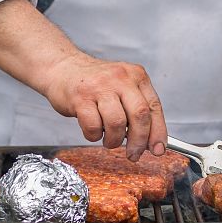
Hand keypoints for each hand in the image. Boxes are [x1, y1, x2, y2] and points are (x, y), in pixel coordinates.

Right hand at [43, 53, 167, 160]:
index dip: (158, 132)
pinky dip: (94, 136)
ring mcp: (100, 87)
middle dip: (139, 141)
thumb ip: (136, 109)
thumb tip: (150, 141)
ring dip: (114, 140)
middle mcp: (120, 78)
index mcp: (136, 75)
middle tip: (133, 154)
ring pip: (117, 123)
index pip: (154, 107)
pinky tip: (92, 130)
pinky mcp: (80, 98)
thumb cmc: (94, 83)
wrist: (63, 68)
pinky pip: (93, 127)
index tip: (158, 149)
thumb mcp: (122, 87)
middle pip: (140, 115)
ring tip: (109, 139)